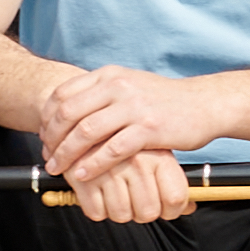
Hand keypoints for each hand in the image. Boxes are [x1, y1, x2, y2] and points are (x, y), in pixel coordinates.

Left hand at [36, 64, 216, 221]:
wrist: (204, 104)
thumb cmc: (164, 100)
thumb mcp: (130, 85)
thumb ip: (101, 93)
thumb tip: (66, 110)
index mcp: (110, 75)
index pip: (63, 94)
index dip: (47, 118)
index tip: (44, 137)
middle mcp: (119, 87)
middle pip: (69, 113)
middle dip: (52, 139)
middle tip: (48, 156)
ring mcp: (134, 107)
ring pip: (85, 132)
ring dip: (66, 154)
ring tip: (59, 169)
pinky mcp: (149, 129)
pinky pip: (112, 150)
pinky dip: (92, 165)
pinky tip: (83, 175)